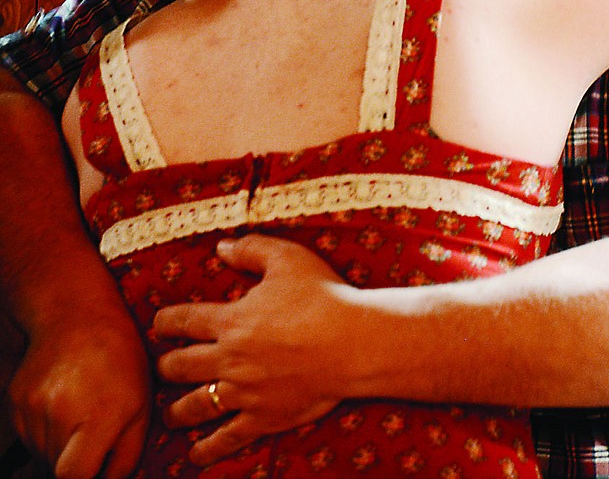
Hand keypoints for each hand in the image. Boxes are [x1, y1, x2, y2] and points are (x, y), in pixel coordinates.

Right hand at [7, 309, 148, 478]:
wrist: (77, 316)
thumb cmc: (120, 359)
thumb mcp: (141, 404)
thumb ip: (126, 454)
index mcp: (97, 417)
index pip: (74, 477)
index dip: (87, 477)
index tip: (97, 467)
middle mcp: (58, 415)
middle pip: (58, 468)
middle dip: (79, 460)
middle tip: (98, 429)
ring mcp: (30, 409)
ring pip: (43, 453)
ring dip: (62, 446)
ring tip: (83, 410)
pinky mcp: (14, 403)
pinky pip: (29, 435)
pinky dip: (46, 430)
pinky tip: (65, 404)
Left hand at [153, 235, 349, 465]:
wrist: (354, 342)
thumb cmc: (323, 297)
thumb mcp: (288, 259)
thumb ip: (252, 250)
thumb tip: (221, 248)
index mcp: (230, 320)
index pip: (183, 320)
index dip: (166, 321)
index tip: (160, 323)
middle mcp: (228, 359)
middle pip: (179, 366)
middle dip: (167, 366)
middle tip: (165, 366)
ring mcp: (243, 392)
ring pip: (194, 406)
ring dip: (177, 411)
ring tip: (170, 414)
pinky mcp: (263, 417)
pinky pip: (227, 438)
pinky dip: (207, 448)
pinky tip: (196, 453)